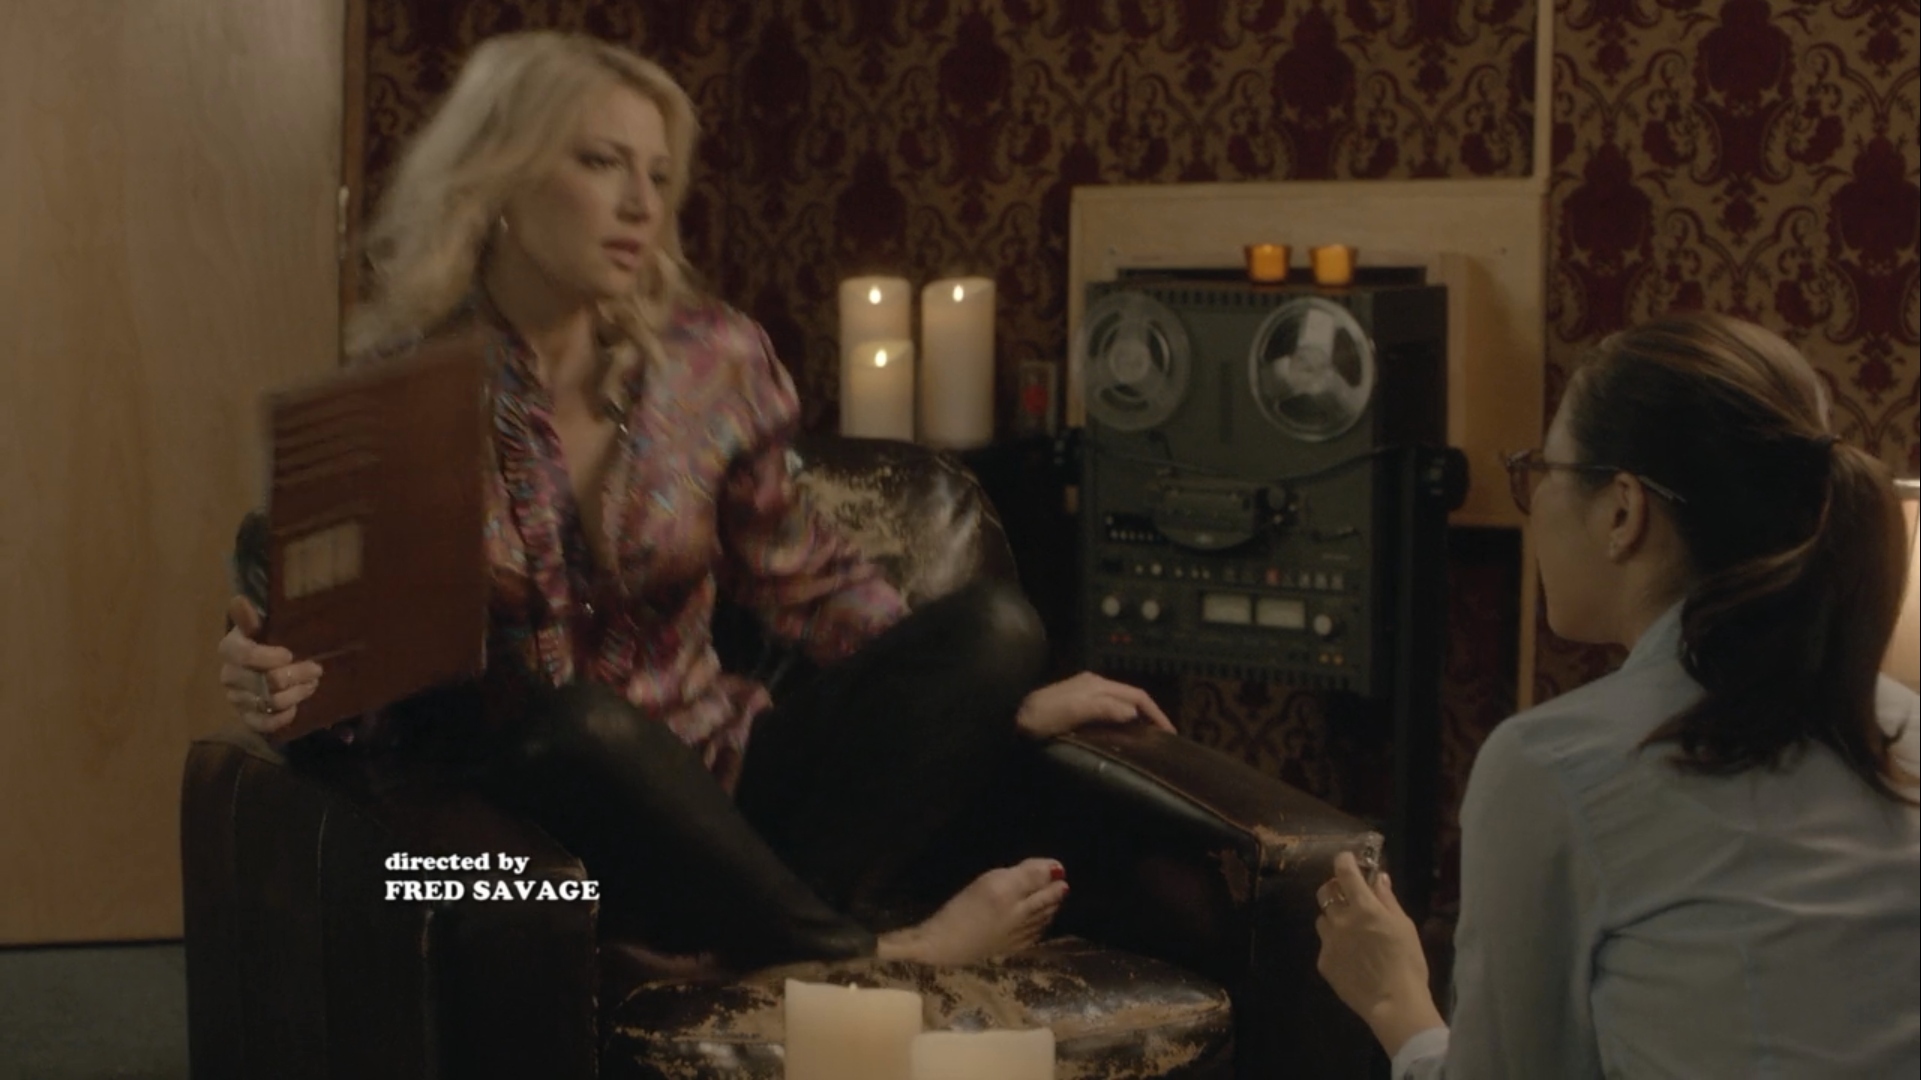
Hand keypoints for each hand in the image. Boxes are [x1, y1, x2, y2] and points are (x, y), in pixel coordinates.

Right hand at [217, 595, 323, 735]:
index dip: (269, 657)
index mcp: (230, 649)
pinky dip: (283, 717)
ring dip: (297, 693)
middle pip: (265, 681)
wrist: (265, 667)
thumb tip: (238, 599)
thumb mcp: (261, 626)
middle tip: (316, 669)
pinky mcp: (247, 717)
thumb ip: (250, 617)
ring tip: (312, 683)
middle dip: (296, 675)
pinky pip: (263, 724)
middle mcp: (228, 675)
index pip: (245, 655)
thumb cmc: (267, 641)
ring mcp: (236, 698)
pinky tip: (295, 708)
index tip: (289, 653)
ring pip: (271, 701)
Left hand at [1014, 671, 1174, 739]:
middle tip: (1163, 740)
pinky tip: (1121, 736)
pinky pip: (1107, 711)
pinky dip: (1121, 722)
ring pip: (1120, 704)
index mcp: (1096, 684)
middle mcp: (1093, 685)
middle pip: (1131, 698)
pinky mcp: (1075, 706)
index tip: (1169, 734)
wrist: (1007, 718)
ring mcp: (1083, 694)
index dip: (1156, 713)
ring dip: (1137, 719)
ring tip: (1147, 740)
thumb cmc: (1039, 717)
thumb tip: (1133, 712)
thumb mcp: (1071, 710)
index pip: (1137, 695)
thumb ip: (1102, 708)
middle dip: (1150, 715)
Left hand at [1314, 852, 1444, 1056]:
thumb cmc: (1407, 962)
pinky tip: (1351, 957)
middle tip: (1348, 896)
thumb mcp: (1404, 926)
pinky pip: (1325, 944)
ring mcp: (1329, 941)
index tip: (1348, 859)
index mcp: (1363, 907)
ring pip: (1323, 918)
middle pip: (1325, 891)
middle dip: (1334, 888)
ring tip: (1351, 931)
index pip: (1344, 872)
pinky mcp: (1323, 961)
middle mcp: (1340, 920)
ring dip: (1334, 917)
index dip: (1344, 861)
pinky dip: (1335, 943)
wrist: (1394, 1003)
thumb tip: (1378, 878)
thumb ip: (1388, 899)